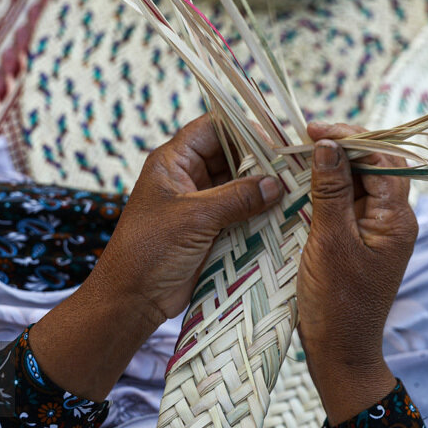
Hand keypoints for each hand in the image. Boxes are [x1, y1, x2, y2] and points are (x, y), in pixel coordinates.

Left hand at [30, 114, 282, 399]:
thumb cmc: (151, 249)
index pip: (213, 128)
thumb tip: (276, 183)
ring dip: (262, 187)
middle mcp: (187, 177)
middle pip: (230, 154)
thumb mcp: (195, 217)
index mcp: (173, 161)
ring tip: (295, 188)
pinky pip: (239, 211)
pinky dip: (259, 211)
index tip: (276, 140)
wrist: (133, 299)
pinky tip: (283, 213)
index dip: (244, 129)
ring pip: (238, 184)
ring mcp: (200, 203)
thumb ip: (237, 197)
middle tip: (293, 166)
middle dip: (260, 160)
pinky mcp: (210, 228)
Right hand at [297, 122, 417, 423]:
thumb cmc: (336, 303)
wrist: (339, 352)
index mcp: (396, 219)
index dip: (350, 138)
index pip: (382, 159)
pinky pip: (349, 203)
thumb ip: (330, 191)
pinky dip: (328, 188)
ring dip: (334, 166)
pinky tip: (304, 184)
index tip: (314, 131)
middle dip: (343, 147)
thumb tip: (328, 144)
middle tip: (305, 138)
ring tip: (300, 155)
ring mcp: (378, 231)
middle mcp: (394, 220)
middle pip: (375, 166)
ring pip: (360, 183)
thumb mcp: (329, 242)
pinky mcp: (361, 241)